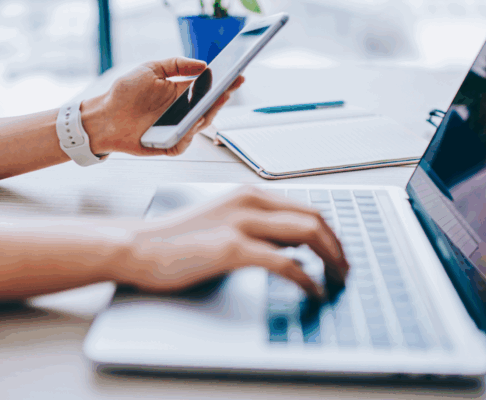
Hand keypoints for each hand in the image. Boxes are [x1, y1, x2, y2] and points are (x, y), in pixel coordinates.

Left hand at [81, 57, 244, 156]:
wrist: (104, 115)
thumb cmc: (125, 92)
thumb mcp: (151, 69)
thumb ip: (177, 64)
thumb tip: (203, 65)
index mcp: (181, 92)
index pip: (209, 88)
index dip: (225, 83)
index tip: (237, 75)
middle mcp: (182, 111)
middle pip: (209, 108)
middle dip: (220, 99)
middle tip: (227, 90)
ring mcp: (176, 128)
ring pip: (199, 126)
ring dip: (206, 116)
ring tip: (211, 105)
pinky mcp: (167, 144)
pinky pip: (183, 143)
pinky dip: (187, 137)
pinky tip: (189, 128)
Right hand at [111, 187, 348, 297]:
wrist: (139, 246)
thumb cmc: (175, 239)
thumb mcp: (223, 221)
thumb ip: (256, 227)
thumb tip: (292, 245)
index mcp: (249, 194)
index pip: (305, 207)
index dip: (330, 232)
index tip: (338, 253)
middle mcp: (250, 201)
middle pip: (315, 217)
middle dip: (338, 245)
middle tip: (345, 269)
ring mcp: (242, 222)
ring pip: (308, 233)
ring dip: (331, 259)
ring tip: (338, 280)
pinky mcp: (233, 248)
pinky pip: (285, 262)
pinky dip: (307, 278)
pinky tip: (313, 290)